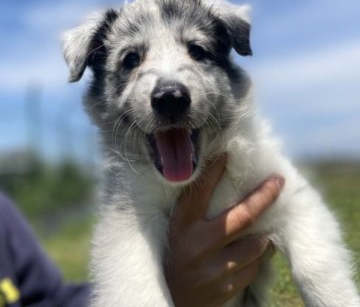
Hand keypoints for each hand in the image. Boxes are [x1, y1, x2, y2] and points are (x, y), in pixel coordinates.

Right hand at [165, 155, 283, 306]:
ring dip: (264, 234)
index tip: (229, 154)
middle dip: (265, 196)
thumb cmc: (174, 254)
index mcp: (182, 224)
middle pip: (243, 216)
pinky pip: (253, 268)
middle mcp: (198, 244)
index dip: (216, 170)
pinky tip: (251, 252)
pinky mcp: (226, 288)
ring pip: (256, 245)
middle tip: (278, 181)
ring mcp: (213, 268)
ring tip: (265, 227)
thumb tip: (218, 176)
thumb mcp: (177, 227)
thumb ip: (194, 207)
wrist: (168, 297)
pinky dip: (257, 257)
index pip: (201, 191)